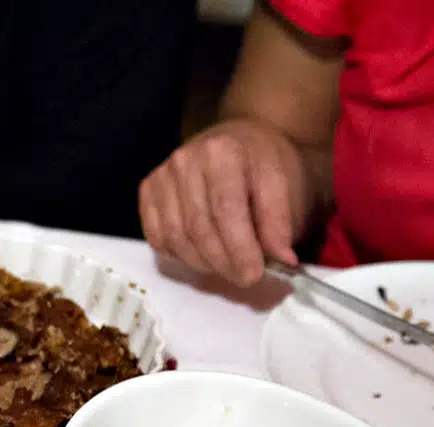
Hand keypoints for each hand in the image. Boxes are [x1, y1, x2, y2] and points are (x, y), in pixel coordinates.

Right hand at [139, 119, 313, 286]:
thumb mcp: (285, 185)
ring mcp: (161, 176)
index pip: (225, 211)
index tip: (254, 275)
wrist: (243, 143)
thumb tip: (283, 260)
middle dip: (223, 262)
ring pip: (176, 238)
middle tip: (244, 276)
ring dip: (203, 262)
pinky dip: (180, 255)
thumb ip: (280, 222)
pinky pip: (158, 238)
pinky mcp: (148, 192)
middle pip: (198, 229)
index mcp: (222, 152)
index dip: (239, 249)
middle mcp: (184, 160)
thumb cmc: (264, 165)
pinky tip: (202, 252)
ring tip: (227, 265)